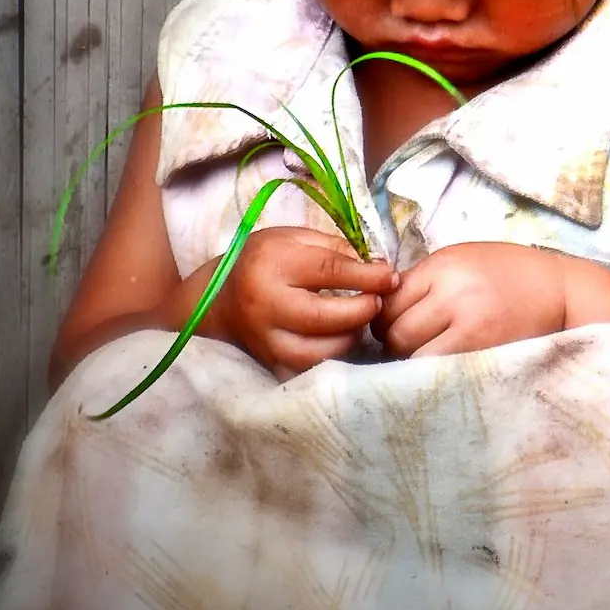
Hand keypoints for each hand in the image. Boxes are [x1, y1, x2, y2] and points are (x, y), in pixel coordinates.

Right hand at [193, 226, 397, 380]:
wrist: (218, 300)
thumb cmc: (263, 262)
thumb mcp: (294, 238)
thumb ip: (335, 248)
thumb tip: (378, 266)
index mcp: (273, 266)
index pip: (330, 271)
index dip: (368, 276)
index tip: (391, 277)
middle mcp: (266, 306)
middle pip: (327, 317)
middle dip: (363, 310)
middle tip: (378, 301)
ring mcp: (266, 341)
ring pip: (320, 352)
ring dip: (350, 337)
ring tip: (358, 320)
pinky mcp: (270, 364)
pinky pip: (309, 371)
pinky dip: (331, 358)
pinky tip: (339, 340)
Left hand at [372, 242, 567, 358]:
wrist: (561, 292)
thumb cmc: (510, 274)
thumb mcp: (465, 260)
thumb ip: (425, 279)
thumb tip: (380, 307)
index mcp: (444, 265)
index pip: (388, 301)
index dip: (384, 317)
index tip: (395, 323)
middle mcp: (453, 293)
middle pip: (394, 331)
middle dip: (395, 342)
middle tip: (410, 344)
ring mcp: (469, 326)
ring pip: (411, 355)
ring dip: (412, 360)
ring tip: (428, 356)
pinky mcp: (483, 353)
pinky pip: (438, 371)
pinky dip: (433, 373)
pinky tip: (444, 366)